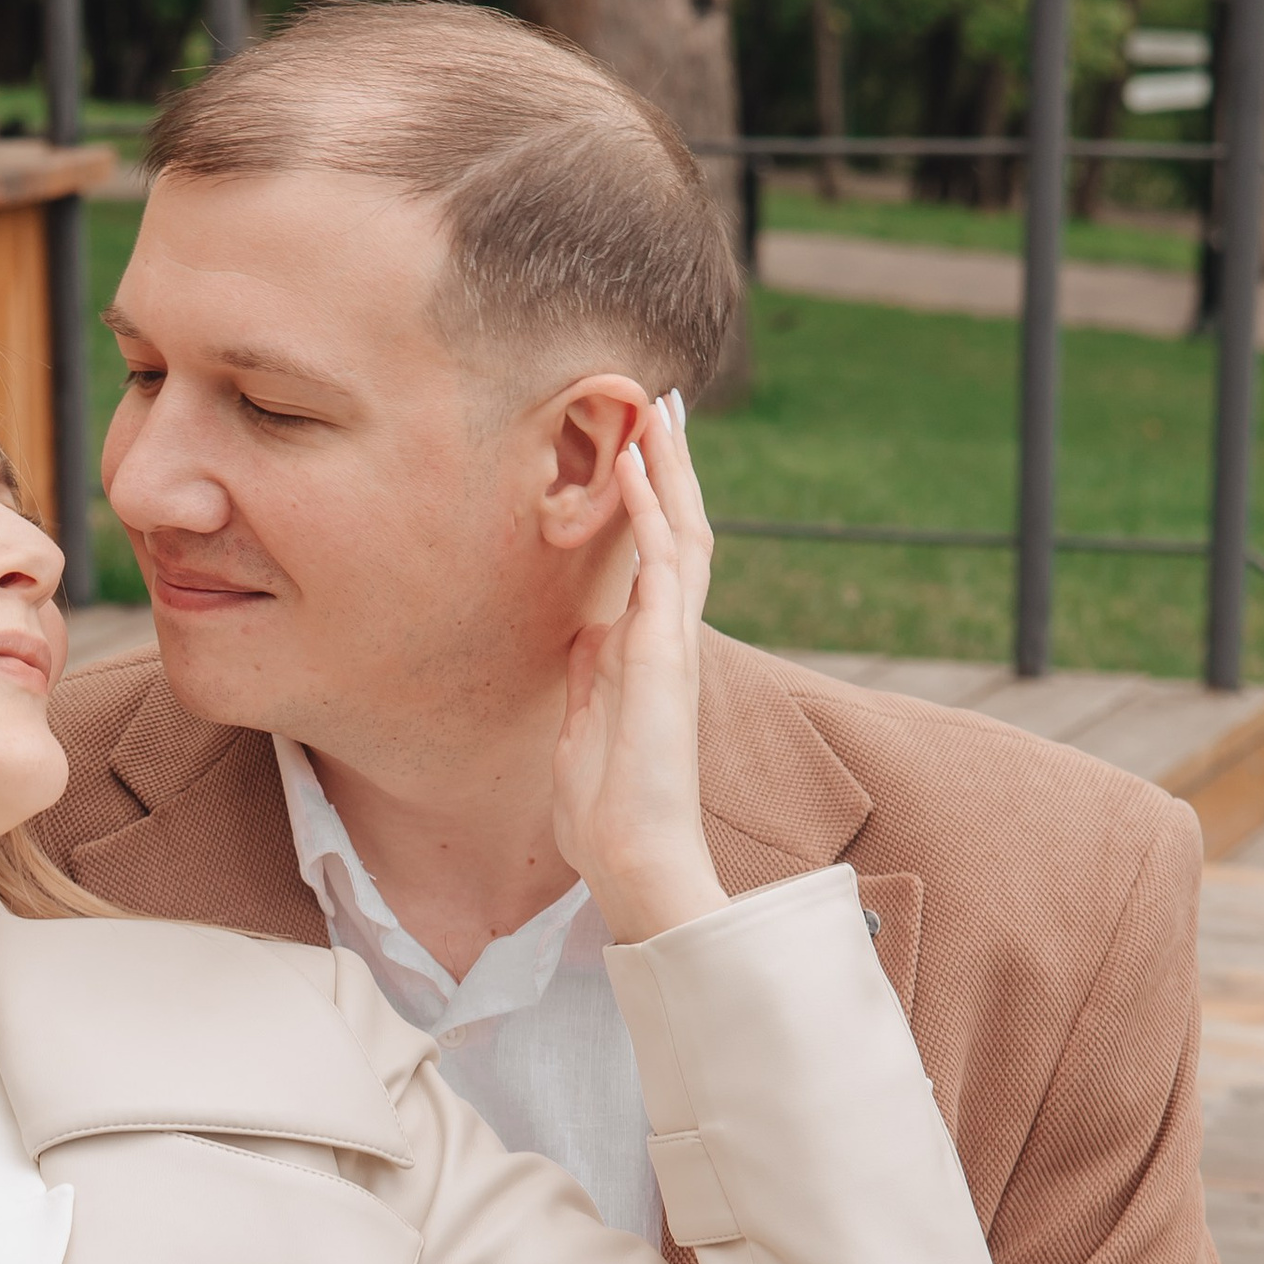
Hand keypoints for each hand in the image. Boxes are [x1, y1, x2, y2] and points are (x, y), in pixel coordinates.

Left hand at [550, 391, 726, 945]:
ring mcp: (671, 641)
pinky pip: (661, 562)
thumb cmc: (606, 811)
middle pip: (679, 533)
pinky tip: (638, 466)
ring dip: (670, 472)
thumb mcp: (582, 730)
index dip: (652, 506)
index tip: (641, 454)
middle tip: (664, 408)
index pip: (657, 563)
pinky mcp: (665, 649)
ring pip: (682, 533)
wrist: (630, 855)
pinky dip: (650, 510)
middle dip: (672, 470)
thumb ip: (589, 681)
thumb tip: (584, 639)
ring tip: (658, 413)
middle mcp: (667, 639)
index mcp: (648, 656)